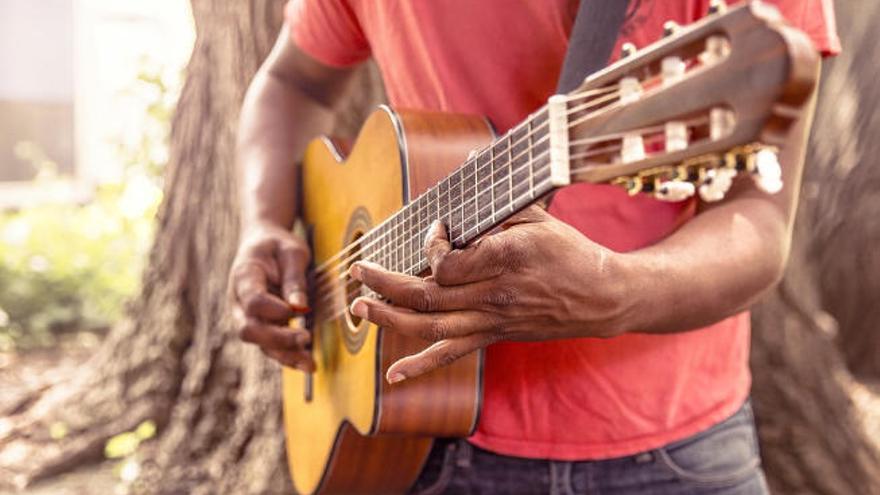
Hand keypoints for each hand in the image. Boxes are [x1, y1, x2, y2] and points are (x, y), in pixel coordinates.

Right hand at [229, 222, 314, 370]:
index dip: (272, 309)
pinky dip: (288, 355)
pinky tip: (307, 363)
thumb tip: (300, 308)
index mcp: (244, 276)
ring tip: (310, 365)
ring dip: (285, 355)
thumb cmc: (278, 245)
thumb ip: (294, 279)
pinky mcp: (261, 326)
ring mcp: (246, 317)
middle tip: (305, 339)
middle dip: (277, 339)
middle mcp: (239, 301)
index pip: (252, 300)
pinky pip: (270, 346)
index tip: (296, 311)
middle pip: (249, 329)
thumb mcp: (292, 252)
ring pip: (260, 344)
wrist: (262, 243)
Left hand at [348, 206, 628, 383]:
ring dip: (390, 318)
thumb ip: (498, 201)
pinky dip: (421, 365)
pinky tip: (395, 376)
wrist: (601, 296)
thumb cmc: (569, 251)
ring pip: (431, 326)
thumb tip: (470, 162)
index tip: (435, 228)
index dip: (430, 245)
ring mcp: (492, 320)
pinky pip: (453, 354)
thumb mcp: (537, 215)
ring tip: (360, 307)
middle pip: (428, 295)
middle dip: (385, 282)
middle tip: (358, 271)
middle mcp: (494, 295)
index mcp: (506, 259)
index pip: (448, 263)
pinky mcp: (494, 336)